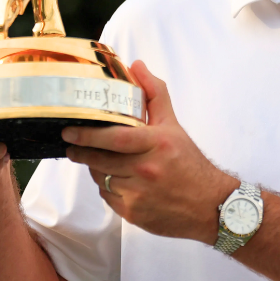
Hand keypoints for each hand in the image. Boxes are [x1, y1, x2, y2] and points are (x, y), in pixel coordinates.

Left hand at [63, 61, 237, 242]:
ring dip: (94, 168)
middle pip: (101, 159)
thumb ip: (154, 93)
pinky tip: (113, 179)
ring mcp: (139, 194)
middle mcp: (147, 169)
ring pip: (101, 178)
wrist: (209, 205)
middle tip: (71, 143)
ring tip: (94, 158)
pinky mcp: (133, 214)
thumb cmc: (188, 163)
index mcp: (157, 143)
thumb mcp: (173, 126)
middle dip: (81, 151)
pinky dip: (106, 187)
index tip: (70, 131)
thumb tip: (136, 66)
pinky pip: (107, 197)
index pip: (115, 137)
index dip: (89, 134)